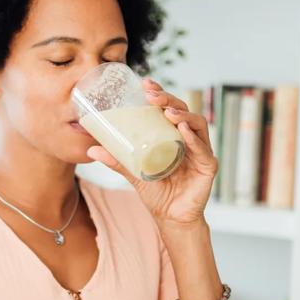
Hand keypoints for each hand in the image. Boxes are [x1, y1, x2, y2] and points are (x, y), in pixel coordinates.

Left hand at [85, 77, 217, 225]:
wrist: (170, 217)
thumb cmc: (156, 192)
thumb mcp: (133, 172)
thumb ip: (116, 159)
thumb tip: (90, 148)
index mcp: (172, 135)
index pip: (169, 107)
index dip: (160, 92)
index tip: (145, 83)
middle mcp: (189, 138)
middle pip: (183, 111)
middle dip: (168, 99)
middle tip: (152, 96)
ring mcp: (201, 151)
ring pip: (197, 124)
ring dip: (182, 115)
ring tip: (167, 112)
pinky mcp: (208, 166)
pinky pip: (203, 149)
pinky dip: (193, 138)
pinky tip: (182, 130)